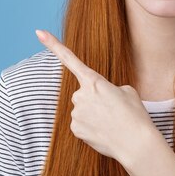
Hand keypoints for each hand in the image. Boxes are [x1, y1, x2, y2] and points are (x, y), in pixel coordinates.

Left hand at [35, 29, 158, 164]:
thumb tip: (98, 99)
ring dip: (94, 114)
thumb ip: (108, 88)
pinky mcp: (75, 129)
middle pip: (82, 93)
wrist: (135, 143)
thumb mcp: (127, 91)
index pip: (70, 59)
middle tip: (112, 109)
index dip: (53, 44)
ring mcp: (76, 113)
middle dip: (94, 99)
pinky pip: (81, 123)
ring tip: (111, 121)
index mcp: (94, 81)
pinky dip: (91, 127)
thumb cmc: (135, 115)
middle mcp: (80, 95)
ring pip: (82, 109)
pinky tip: (104, 131)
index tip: (38, 32)